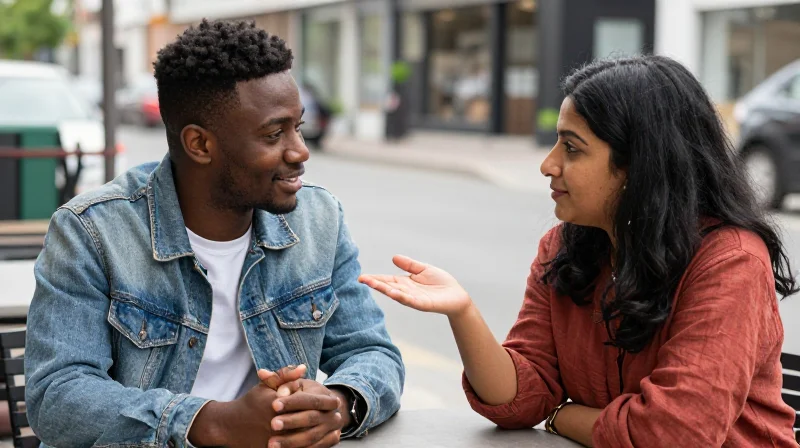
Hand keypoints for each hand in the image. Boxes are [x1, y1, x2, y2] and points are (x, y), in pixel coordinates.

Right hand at [188, 367, 340, 447]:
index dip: (324, 402)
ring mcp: (276, 440)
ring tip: (336, 428)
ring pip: (306, 439)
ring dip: (323, 434)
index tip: (337, 400)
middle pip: (309, 422)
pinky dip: (314, 446)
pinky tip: (323, 440)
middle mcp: (277, 424)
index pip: (307, 403)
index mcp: (277, 405)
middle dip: (327, 418)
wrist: (232, 427)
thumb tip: (304, 367)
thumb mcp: (265, 386)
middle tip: (340, 415)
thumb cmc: (251, 403)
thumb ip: (285, 375)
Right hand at [359, 255, 472, 317]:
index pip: (387, 280)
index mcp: (406, 283)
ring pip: (396, 294)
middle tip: (361, 279)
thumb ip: (409, 265)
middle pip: (388, 287)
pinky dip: (402, 297)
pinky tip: (393, 293)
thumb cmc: (441, 283)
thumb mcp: (423, 269)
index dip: (375, 279)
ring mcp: (414, 299)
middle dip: (375, 284)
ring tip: (372, 284)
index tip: (362, 277)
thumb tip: (393, 257)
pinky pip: (411, 301)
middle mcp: (407, 292)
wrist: (457, 296)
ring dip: (384, 290)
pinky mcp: (423, 304)